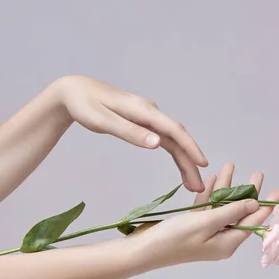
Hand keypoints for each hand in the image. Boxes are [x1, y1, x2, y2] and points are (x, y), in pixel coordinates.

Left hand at [53, 75, 207, 191]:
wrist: (76, 91)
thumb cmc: (86, 105)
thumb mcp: (103, 120)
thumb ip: (130, 132)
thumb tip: (157, 144)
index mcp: (143, 110)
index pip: (173, 129)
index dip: (190, 147)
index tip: (202, 164)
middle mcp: (151, 112)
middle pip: (177, 138)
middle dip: (190, 162)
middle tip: (199, 188)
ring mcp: (150, 118)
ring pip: (174, 141)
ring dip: (185, 162)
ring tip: (193, 185)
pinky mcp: (146, 123)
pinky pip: (166, 140)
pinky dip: (175, 155)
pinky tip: (182, 168)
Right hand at [127, 163, 278, 265]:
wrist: (143, 250)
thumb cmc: (173, 239)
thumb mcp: (206, 223)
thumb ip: (231, 212)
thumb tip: (253, 204)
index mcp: (227, 243)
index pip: (253, 221)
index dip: (267, 205)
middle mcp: (220, 239)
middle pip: (240, 212)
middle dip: (248, 192)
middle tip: (257, 173)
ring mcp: (206, 233)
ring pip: (222, 206)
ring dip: (226, 187)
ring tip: (230, 166)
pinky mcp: (193, 227)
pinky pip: (207, 208)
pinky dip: (209, 193)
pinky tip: (211, 179)